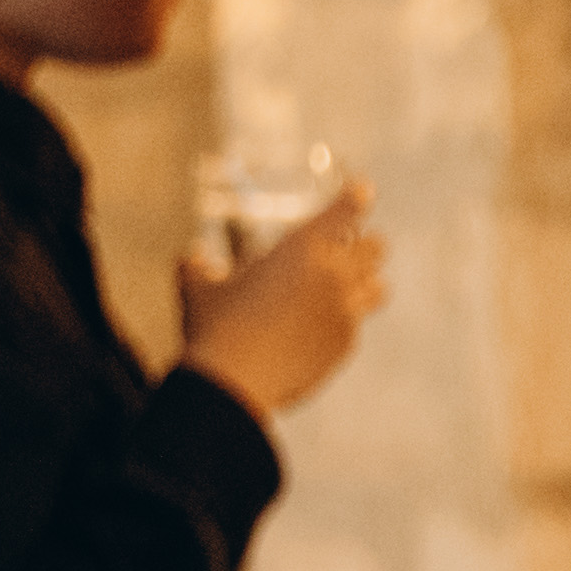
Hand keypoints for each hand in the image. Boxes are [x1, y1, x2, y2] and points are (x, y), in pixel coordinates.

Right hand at [181, 182, 388, 418]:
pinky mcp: (345, 343)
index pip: (343, 213)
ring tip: (351, 286)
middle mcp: (333, 275)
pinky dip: (341, 322)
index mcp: (302, 248)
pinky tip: (319, 329)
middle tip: (352, 249)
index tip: (364, 191)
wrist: (234, 380)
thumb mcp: (198, 288)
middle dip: (366, 246)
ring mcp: (345, 311)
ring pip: (378, 288)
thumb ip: (198, 265)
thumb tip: (192, 256)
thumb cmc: (213, 325)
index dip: (355, 199)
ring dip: (366, 283)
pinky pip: (355, 326)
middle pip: (375, 249)